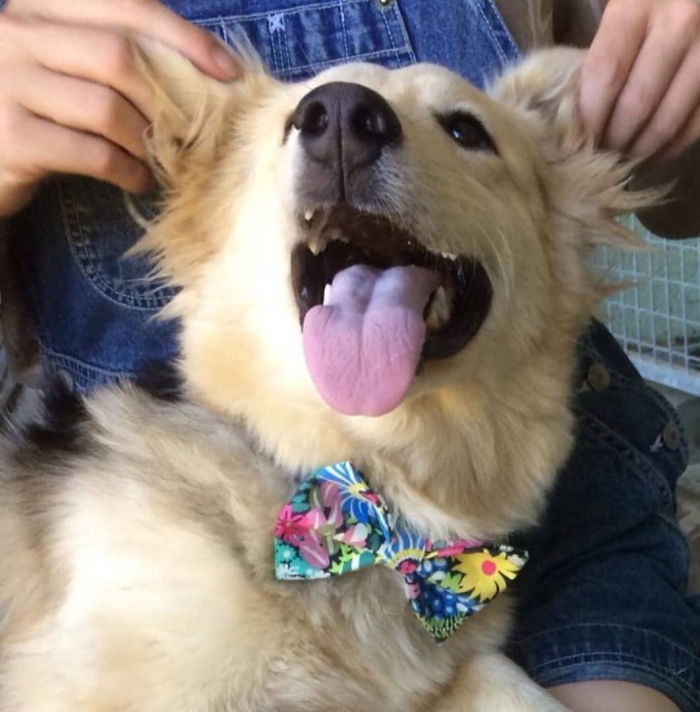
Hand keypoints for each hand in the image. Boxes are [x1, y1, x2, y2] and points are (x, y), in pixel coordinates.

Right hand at [0, 1, 237, 217]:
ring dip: (147, 141)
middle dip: (164, 98)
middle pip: (117, 55)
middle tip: (187, 129)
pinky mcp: (14, 138)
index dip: (183, 37)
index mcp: (38, 6)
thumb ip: (114, 54)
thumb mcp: (67, 68)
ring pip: (107, 108)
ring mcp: (7, 84)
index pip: (123, 4)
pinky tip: (139, 180)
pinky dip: (130, 171)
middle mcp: (15, 33)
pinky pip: (95, 154)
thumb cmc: (39, 112)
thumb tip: (204, 69)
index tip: (227, 71)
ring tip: (159, 158)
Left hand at [579, 0, 699, 159]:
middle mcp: (679, 24)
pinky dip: (672, 144)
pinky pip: (697, 122)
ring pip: (668, 119)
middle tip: (600, 153)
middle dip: (613, 139)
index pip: (605, 74)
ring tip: (623, 156)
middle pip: (636, 103)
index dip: (589, 116)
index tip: (578, 139)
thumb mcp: (621, 5)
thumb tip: (574, 110)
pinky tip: (655, 151)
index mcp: (639, 4)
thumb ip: (602, 47)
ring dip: (641, 148)